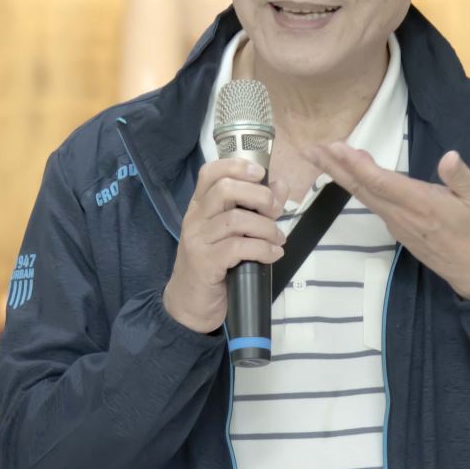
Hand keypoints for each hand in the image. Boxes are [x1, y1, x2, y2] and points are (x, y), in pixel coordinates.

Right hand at [164, 159, 286, 332]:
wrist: (190, 303)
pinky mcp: (205, 263)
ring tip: (277, 239)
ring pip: (236, 219)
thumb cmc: (214, 263)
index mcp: (200, 205)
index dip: (237, 165)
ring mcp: (197, 240)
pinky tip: (273, 255)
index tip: (260, 173)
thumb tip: (279, 185)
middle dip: (259, 196)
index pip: (211, 172)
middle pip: (226, 189)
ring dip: (266, 228)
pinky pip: (238, 248)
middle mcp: (195, 218)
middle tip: (276, 211)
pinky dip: (263, 249)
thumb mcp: (233, 232)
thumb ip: (255, 206)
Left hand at [301, 142, 469, 300]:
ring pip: (364, 197)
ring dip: (341, 176)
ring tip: (322, 157)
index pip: (381, 182)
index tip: (335, 147)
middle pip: (362, 188)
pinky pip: (373, 204)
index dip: (356, 164)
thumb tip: (449, 157)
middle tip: (309, 148)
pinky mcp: (400, 230)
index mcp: (422, 204)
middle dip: (335, 167)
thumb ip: (462, 177)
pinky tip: (352, 175)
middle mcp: (403, 215)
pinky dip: (358, 186)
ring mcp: (399, 225)